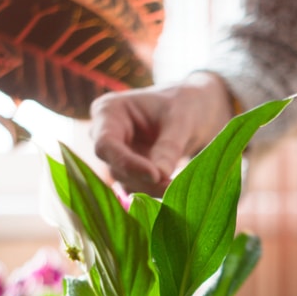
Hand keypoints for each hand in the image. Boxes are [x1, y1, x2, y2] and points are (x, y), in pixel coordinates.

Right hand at [90, 71, 234, 195]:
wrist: (192, 110)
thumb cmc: (184, 105)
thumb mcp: (181, 121)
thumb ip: (168, 147)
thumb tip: (159, 177)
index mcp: (109, 111)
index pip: (106, 144)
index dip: (127, 163)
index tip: (154, 175)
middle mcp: (104, 134)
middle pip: (114, 165)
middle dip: (142, 179)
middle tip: (170, 186)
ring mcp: (115, 153)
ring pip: (124, 180)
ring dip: (149, 188)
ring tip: (175, 187)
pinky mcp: (127, 169)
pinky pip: (135, 186)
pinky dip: (153, 190)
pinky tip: (171, 190)